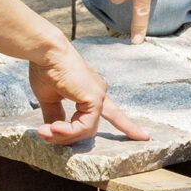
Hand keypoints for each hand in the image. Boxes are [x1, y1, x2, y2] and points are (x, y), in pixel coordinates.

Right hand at [27, 42, 148, 145]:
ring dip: (64, 135)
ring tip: (45, 131)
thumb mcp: (50, 99)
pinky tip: (54, 128)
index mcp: (91, 91)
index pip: (113, 113)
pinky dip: (69, 131)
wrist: (46, 53)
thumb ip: (56, 116)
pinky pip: (85, 126)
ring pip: (87, 130)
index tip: (145, 136)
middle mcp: (99, 93)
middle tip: (45, 134)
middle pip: (95, 126)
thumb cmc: (46, 69)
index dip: (127, 126)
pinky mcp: (95, 98)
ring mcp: (99, 95)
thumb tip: (53, 132)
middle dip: (69, 137)